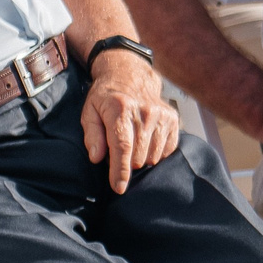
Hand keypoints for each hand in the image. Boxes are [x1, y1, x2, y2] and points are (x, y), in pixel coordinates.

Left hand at [81, 54, 181, 193]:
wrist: (131, 75)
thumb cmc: (106, 97)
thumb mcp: (89, 111)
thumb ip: (92, 135)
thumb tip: (97, 158)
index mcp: (120, 109)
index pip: (123, 146)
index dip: (120, 170)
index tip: (118, 187)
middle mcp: (144, 112)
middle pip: (138, 156)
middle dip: (127, 162)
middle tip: (119, 151)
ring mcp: (161, 115)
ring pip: (153, 156)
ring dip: (141, 158)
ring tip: (133, 144)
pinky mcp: (172, 119)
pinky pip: (167, 150)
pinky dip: (155, 152)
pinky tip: (146, 142)